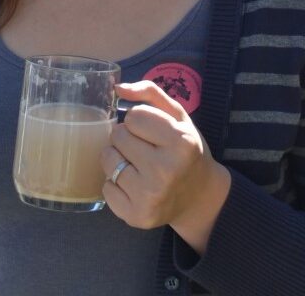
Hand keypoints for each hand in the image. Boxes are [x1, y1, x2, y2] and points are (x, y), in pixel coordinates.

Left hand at [101, 80, 230, 254]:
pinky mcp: (137, 217)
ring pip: (108, 159)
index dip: (140, 121)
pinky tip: (136, 186)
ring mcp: (150, 197)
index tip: (154, 133)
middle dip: (127, 138)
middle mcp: (166, 171)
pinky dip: (116, 185)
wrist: (199, 198)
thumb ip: (149, 92)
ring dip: (118, 159)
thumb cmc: (185, 150)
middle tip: (146, 150)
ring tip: (139, 166)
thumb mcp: (177, 116)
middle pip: (117, 136)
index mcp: (181, 142)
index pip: (133, 116)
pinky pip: (106, 188)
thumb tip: (118, 88)